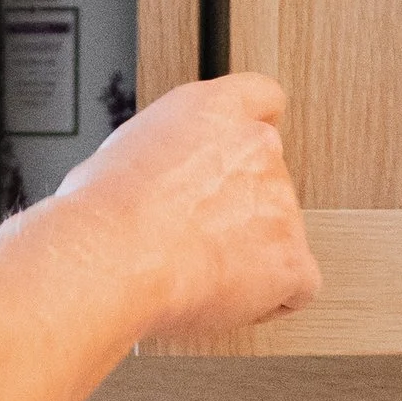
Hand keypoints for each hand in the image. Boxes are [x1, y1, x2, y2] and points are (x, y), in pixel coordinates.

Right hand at [54, 74, 317, 340]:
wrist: (113, 256)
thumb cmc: (104, 213)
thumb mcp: (120, 152)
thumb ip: (160, 157)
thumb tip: (150, 184)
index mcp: (213, 109)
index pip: (263, 100)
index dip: (251, 136)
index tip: (237, 161)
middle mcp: (256, 147)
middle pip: (269, 179)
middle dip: (239, 212)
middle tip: (194, 238)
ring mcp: (280, 203)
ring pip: (280, 236)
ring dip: (248, 258)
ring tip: (194, 272)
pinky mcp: (290, 258)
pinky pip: (297, 285)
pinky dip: (269, 299)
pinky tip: (227, 299)